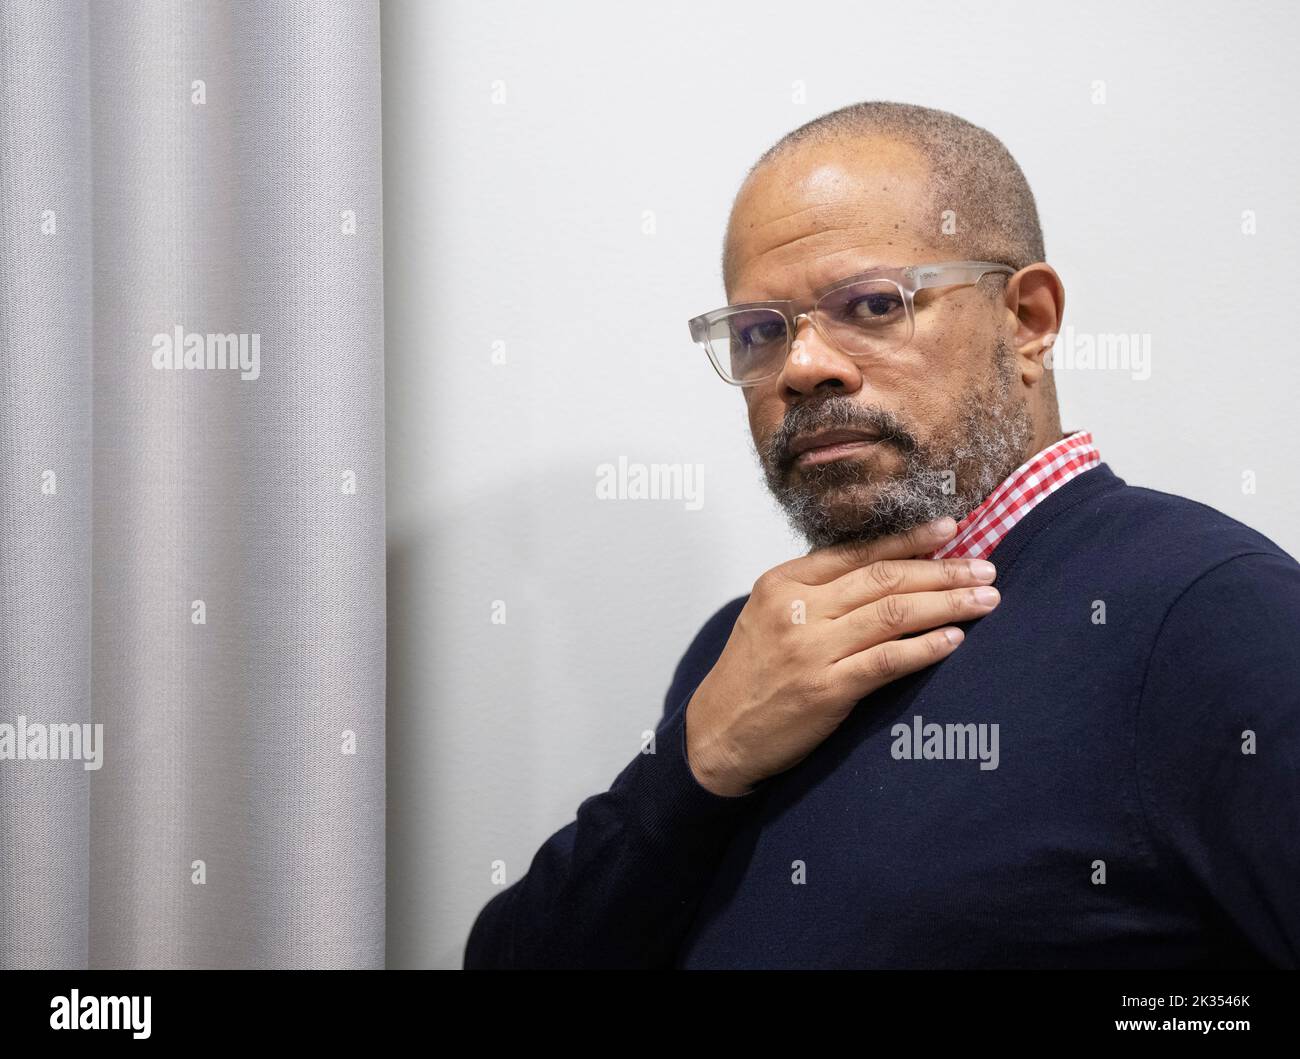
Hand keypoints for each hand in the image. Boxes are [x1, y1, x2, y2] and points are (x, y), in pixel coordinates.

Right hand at [684, 517, 999, 796]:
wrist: (717, 733)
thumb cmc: (751, 675)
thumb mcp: (769, 616)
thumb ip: (816, 591)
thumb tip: (884, 567)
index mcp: (783, 582)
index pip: (857, 551)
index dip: (909, 539)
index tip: (950, 528)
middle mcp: (796, 609)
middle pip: (883, 578)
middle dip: (942, 570)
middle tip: (985, 568)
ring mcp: (810, 649)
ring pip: (893, 614)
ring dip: (947, 604)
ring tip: (985, 600)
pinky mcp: (825, 689)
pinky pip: (886, 661)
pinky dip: (925, 648)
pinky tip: (954, 640)